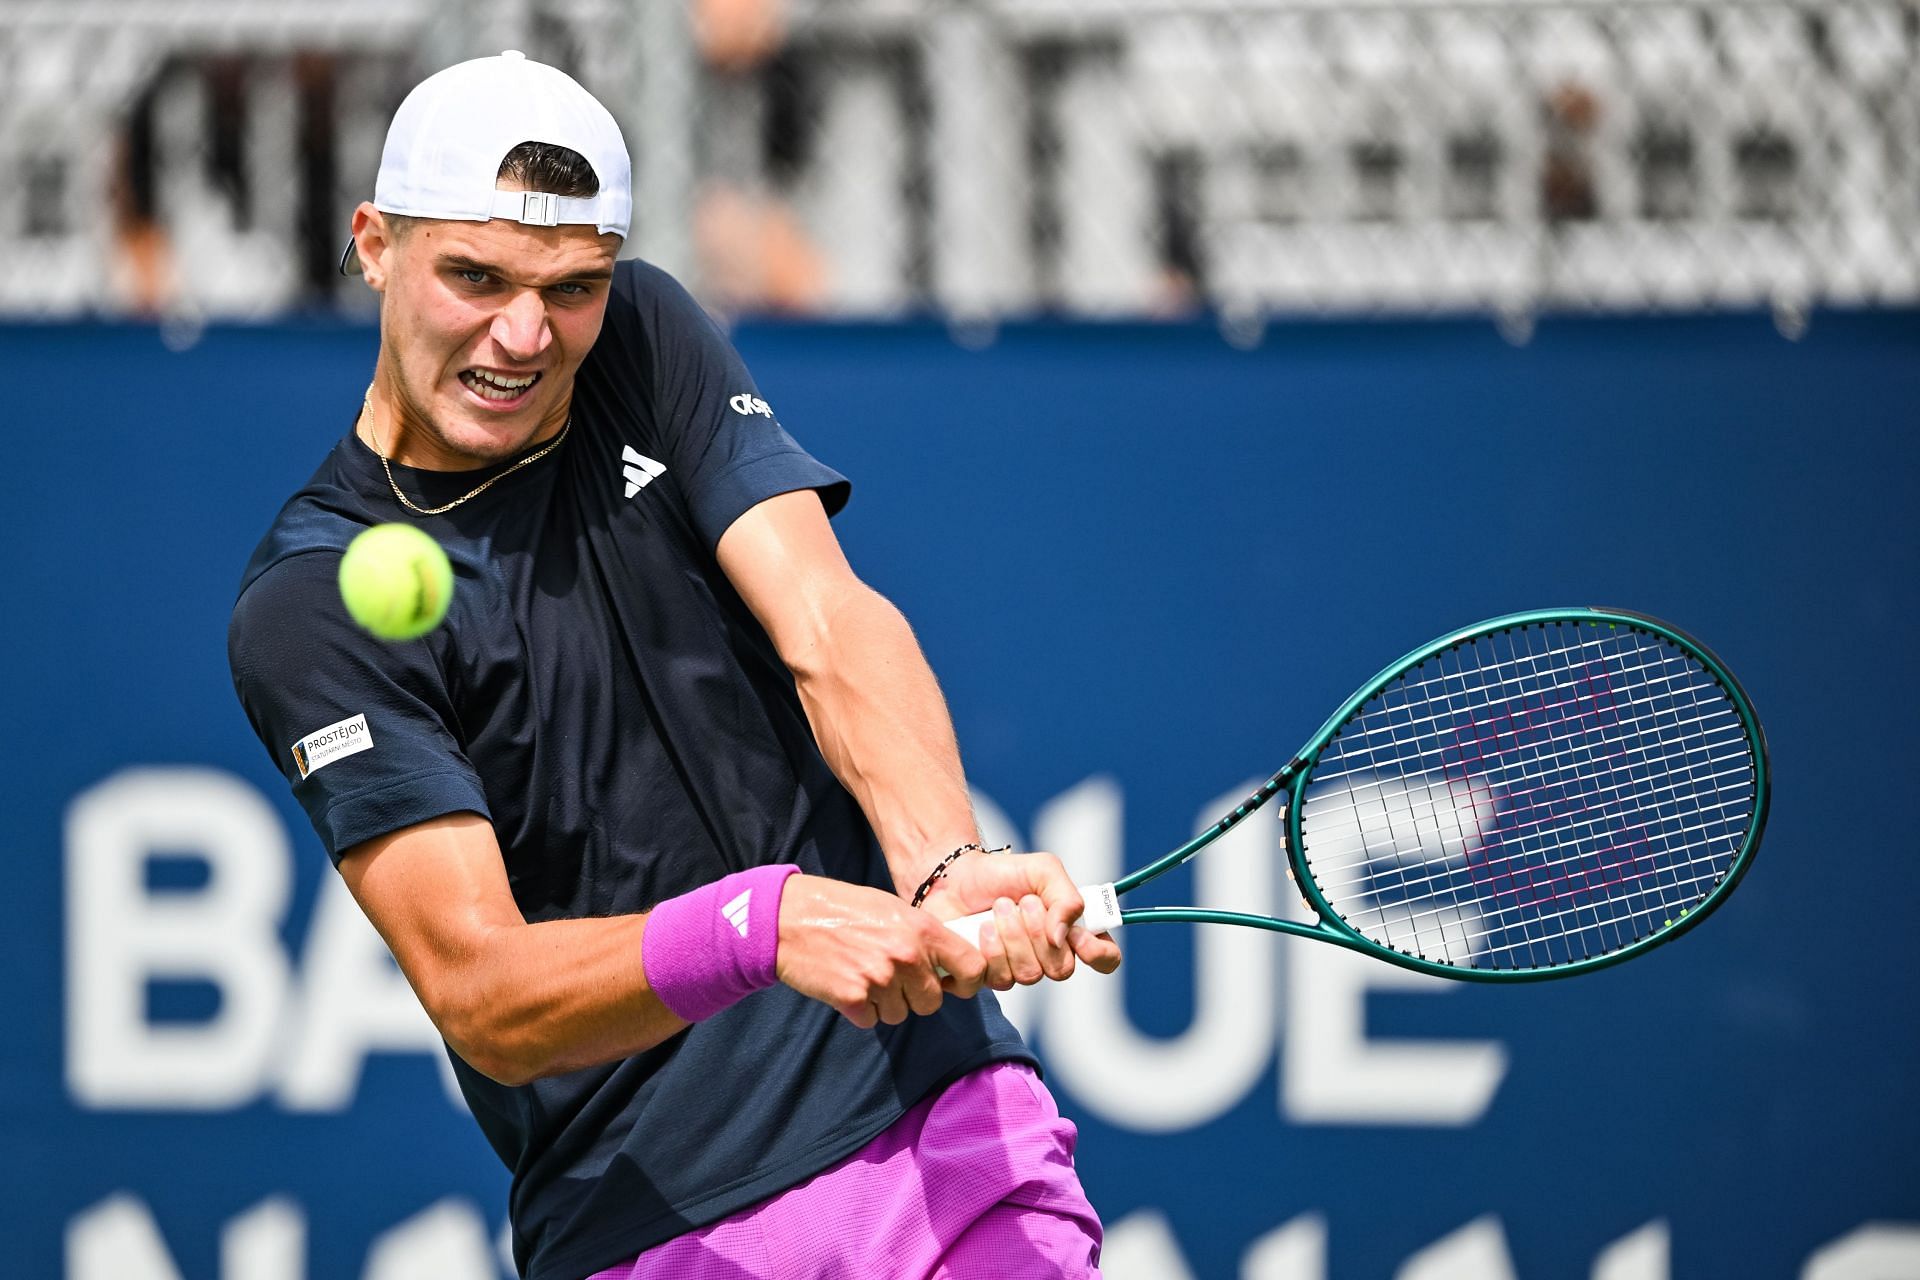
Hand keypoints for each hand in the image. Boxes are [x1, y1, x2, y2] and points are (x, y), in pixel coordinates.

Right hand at [775, 874, 987, 1027]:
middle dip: (914, 996)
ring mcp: (880, 979)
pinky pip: (871, 1020)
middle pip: (932, 1002)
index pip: (972, 967)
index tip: (954, 984)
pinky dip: (860, 1010)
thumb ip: (922, 935)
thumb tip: (946, 964)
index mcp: (922, 929)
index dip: (967, 981)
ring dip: (884, 1003)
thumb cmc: (841, 907)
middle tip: (891, 978)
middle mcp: (906, 956)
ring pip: (900, 1014)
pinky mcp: (853, 999)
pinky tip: (846, 984)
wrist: (789, 918)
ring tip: (862, 974)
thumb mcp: (891, 908)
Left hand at [919, 851, 1122, 990]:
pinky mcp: (986, 977)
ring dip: (1013, 937)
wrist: (956, 876)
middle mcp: (1049, 956)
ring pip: (1029, 975)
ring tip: (998, 909)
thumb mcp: (1044, 870)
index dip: (1098, 954)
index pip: (1105, 958)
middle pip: (1061, 969)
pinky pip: (997, 981)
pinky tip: (981, 929)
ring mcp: (1018, 970)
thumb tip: (1062, 938)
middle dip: (1039, 933)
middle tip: (1023, 903)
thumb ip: (1066, 899)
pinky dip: (990, 950)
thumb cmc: (1003, 873)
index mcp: (1072, 931)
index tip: (1079, 936)